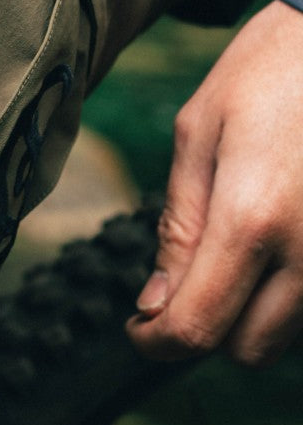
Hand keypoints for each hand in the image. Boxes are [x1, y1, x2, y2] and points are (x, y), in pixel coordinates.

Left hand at [127, 0, 302, 366]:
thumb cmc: (265, 74)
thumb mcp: (197, 137)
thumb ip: (178, 227)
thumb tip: (154, 302)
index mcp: (251, 220)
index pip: (198, 327)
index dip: (156, 341)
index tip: (137, 328)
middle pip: (248, 349)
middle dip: (205, 330)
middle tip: (180, 285)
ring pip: (290, 336)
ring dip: (250, 315)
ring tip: (230, 252)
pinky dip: (289, 295)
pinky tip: (270, 245)